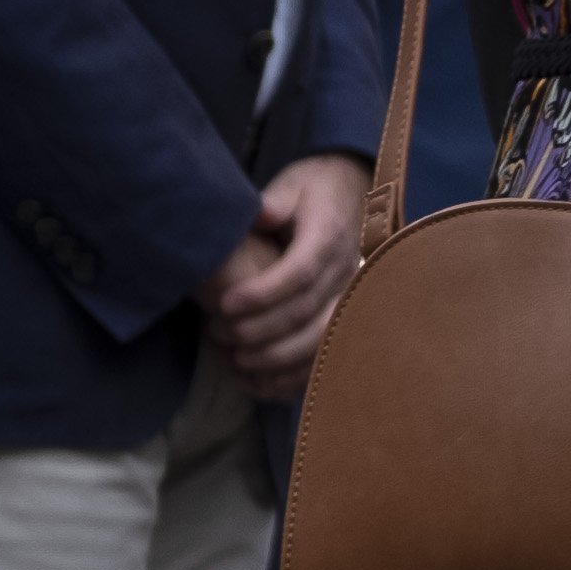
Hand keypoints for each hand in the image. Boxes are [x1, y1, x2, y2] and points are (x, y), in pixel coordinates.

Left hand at [205, 151, 364, 396]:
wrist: (351, 193)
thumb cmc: (311, 190)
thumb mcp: (292, 185)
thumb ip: (275, 203)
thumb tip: (262, 216)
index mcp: (329, 237)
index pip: (301, 272)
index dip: (263, 293)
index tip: (225, 305)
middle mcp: (346, 271)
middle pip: (308, 312)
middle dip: (261, 330)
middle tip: (218, 334)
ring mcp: (350, 296)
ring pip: (321, 339)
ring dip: (278, 358)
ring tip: (236, 360)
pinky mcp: (346, 314)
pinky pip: (327, 354)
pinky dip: (296, 375)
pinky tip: (261, 384)